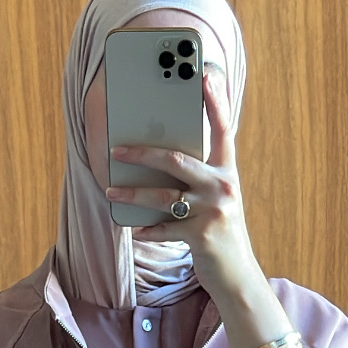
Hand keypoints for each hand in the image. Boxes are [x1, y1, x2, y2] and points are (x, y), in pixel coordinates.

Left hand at [106, 65, 264, 313]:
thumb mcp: (214, 198)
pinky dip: (147, 230)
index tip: (204, 73)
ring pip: (164, 196)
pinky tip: (134, 229)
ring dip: (133, 193)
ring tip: (111, 189)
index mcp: (228, 170)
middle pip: (178, 160)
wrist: (236, 274)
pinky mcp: (202, 235)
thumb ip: (196, 176)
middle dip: (143, 152)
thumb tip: (157, 156)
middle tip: (117, 148)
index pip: (223, 128)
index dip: (215, 100)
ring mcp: (213, 210)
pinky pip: (165, 228)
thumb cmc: (218, 230)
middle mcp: (223, 185)